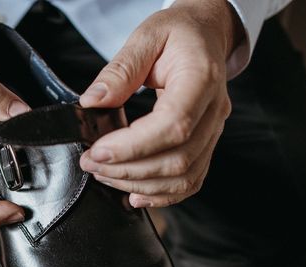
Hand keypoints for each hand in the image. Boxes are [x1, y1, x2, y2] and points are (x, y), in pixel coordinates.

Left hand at [79, 0, 243, 207]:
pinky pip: (191, 181)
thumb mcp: (146, 37)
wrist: (206, 35)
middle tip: (91, 164)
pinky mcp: (206, 145)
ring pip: (183, 176)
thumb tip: (93, 101)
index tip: (98, 151)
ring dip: (139, 184)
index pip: (173, 124)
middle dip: (128, 169)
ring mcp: (213, 131)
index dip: (133, 146)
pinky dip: (162, 194)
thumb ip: (119, 71)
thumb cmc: (179, 34)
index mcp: (201, 78)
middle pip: (177, 158)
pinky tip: (135, 194)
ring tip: (105, 175)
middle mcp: (213, 110)